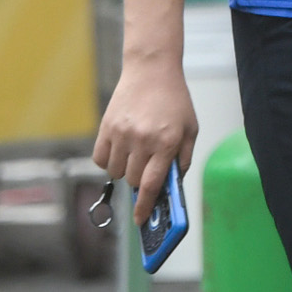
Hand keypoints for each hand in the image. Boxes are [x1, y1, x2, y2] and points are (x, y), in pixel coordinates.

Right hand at [90, 59, 196, 235]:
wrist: (151, 69)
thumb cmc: (174, 101)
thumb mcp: (190, 128)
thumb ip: (183, 159)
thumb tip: (170, 187)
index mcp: (166, 142)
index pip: (153, 184)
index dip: (145, 207)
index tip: (140, 221)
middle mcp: (143, 139)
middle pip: (134, 180)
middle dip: (142, 179)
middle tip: (148, 164)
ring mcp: (122, 133)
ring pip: (117, 172)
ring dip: (126, 169)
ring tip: (136, 150)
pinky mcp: (106, 127)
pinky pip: (100, 159)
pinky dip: (109, 160)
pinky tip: (121, 147)